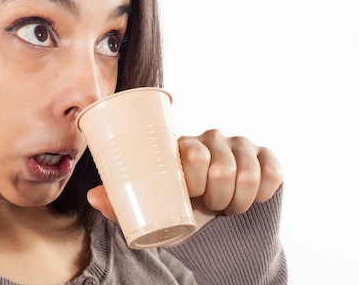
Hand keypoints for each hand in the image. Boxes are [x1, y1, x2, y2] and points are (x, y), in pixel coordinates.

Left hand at [87, 129, 283, 229]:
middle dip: (218, 197)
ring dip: (238, 200)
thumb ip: (124, 203)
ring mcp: (243, 147)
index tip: (194, 197)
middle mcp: (214, 140)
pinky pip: (273, 174)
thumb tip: (93, 196)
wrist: (223, 225)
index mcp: (183, 146)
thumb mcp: (154, 209)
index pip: (192, 151)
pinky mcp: (268, 158)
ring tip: (228, 206)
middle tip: (212, 206)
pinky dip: (262, 193)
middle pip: (223, 164)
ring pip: (248, 172)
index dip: (195, 179)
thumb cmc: (183, 210)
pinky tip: (253, 197)